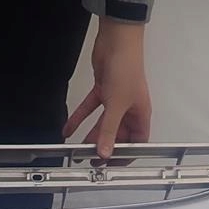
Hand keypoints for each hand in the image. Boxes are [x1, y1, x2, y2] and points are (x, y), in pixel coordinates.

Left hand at [64, 19, 151, 158]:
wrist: (117, 41)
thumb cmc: (127, 68)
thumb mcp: (117, 105)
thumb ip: (109, 131)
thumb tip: (104, 151)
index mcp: (140, 114)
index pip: (137, 142)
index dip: (127, 155)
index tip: (114, 166)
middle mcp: (129, 109)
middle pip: (117, 134)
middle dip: (105, 147)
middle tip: (92, 161)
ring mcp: (115, 100)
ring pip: (102, 124)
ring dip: (90, 136)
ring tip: (78, 150)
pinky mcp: (102, 91)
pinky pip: (90, 109)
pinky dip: (79, 118)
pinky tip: (68, 129)